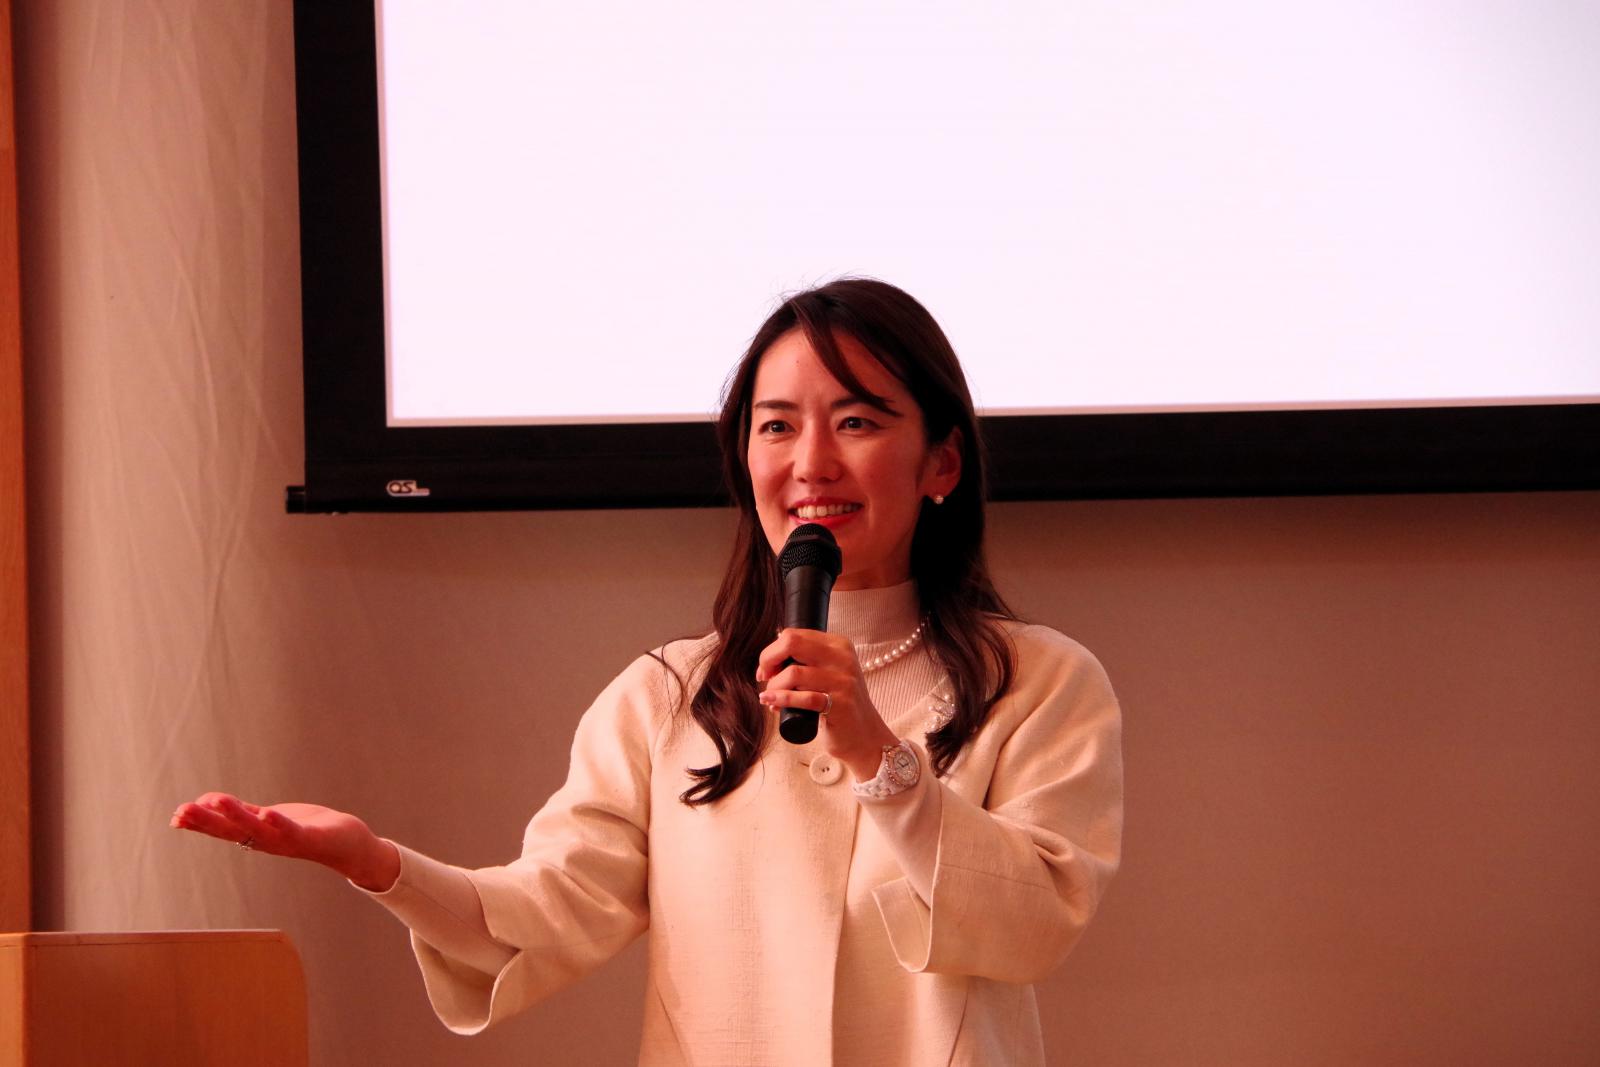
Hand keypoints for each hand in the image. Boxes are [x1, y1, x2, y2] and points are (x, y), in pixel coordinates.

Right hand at [170, 793, 399, 891]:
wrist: (347, 844)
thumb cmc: (306, 829)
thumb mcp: (269, 818)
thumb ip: (242, 812)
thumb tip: (207, 802)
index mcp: (255, 835)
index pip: (222, 829)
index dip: (199, 823)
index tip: (175, 816)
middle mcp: (266, 841)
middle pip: (232, 830)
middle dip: (206, 821)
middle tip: (180, 812)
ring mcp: (287, 841)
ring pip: (256, 828)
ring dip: (236, 815)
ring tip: (216, 801)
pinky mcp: (310, 837)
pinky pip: (291, 831)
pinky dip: (278, 823)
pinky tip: (267, 813)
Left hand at [756, 628, 897, 780]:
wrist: (865, 735)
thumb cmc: (838, 703)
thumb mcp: (829, 673)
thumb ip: (807, 660)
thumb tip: (769, 657)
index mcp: (839, 644)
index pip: (794, 635)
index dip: (772, 651)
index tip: (766, 669)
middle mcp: (843, 658)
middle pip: (792, 644)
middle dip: (769, 660)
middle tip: (764, 678)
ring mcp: (843, 681)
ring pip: (794, 673)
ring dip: (774, 687)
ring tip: (770, 698)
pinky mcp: (841, 704)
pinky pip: (804, 698)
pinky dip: (782, 700)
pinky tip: (773, 704)